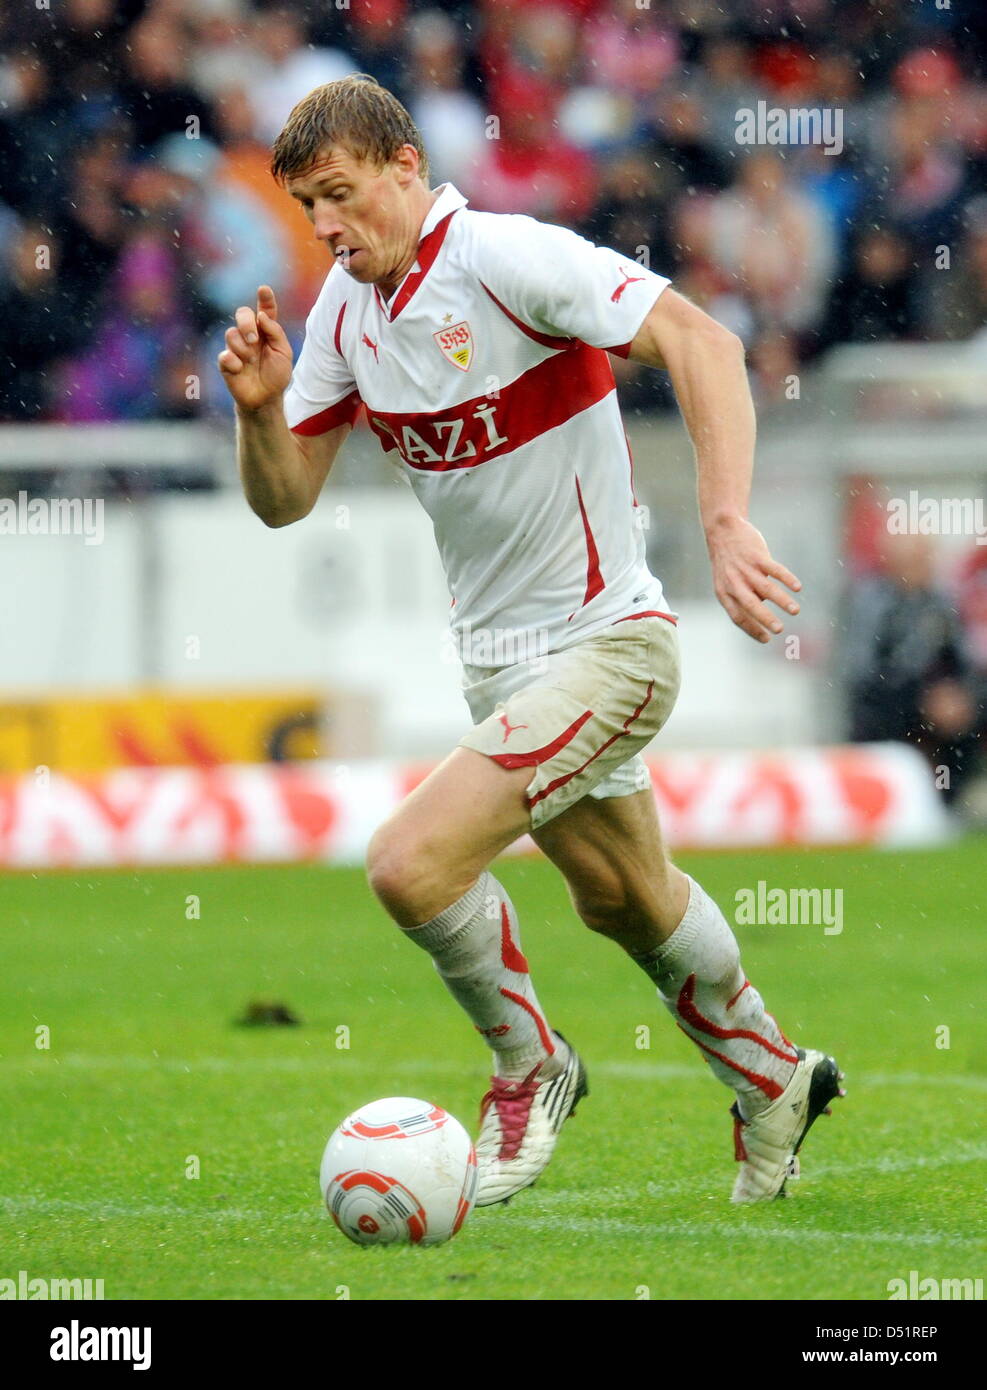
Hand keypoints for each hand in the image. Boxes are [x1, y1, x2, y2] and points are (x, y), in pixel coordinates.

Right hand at [217, 285, 292, 411]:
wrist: (266, 399)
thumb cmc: (276, 375)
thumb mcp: (284, 354)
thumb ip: (276, 333)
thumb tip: (262, 316)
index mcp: (266, 331)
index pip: (264, 310)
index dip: (264, 299)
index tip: (264, 289)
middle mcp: (250, 335)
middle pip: (242, 313)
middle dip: (246, 322)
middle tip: (254, 339)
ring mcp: (236, 348)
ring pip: (231, 333)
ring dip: (243, 348)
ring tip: (251, 361)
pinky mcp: (226, 363)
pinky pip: (224, 355)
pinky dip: (234, 362)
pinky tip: (241, 370)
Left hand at [707, 516, 801, 642]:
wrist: (723, 530)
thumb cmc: (728, 562)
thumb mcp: (727, 582)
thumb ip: (743, 597)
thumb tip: (763, 611)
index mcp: (725, 593)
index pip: (738, 617)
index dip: (752, 629)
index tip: (767, 639)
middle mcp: (734, 583)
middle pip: (750, 605)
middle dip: (765, 618)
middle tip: (779, 630)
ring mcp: (745, 569)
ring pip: (765, 588)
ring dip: (781, 601)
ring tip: (795, 611)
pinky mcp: (757, 556)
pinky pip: (774, 569)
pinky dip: (786, 578)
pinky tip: (797, 587)